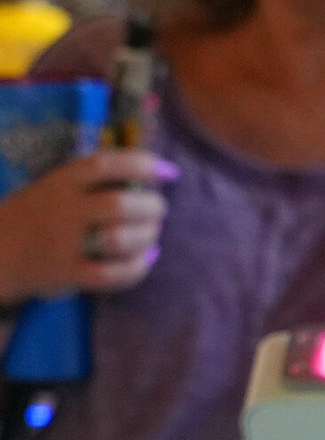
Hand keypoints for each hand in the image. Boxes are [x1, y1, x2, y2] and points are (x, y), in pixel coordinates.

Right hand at [0, 149, 174, 303]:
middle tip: (159, 210)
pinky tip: (147, 257)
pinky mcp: (68, 273)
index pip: (105, 164)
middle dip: (152, 207)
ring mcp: (64, 243)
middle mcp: (63, 209)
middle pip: (119, 204)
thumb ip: (96, 180)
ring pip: (119, 240)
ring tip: (151, 234)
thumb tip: (152, 174)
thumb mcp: (57, 186)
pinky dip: (139, 267)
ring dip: (147, 237)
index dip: (143, 164)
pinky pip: (114, 275)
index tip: (170, 172)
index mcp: (62, 181)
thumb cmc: (38, 215)